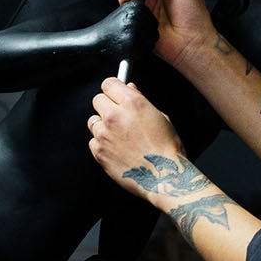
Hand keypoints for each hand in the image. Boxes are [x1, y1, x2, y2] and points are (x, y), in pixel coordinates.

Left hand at [88, 76, 186, 195]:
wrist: (164, 177)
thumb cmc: (167, 149)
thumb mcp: (161, 117)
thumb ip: (141, 100)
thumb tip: (130, 88)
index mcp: (132, 103)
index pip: (109, 83)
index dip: (113, 88)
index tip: (115, 93)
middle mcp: (115, 116)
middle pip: (97, 99)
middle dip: (107, 105)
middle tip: (118, 115)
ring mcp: (104, 134)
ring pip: (93, 121)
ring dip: (102, 125)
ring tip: (119, 136)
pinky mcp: (98, 151)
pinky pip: (93, 140)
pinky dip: (102, 143)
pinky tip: (118, 149)